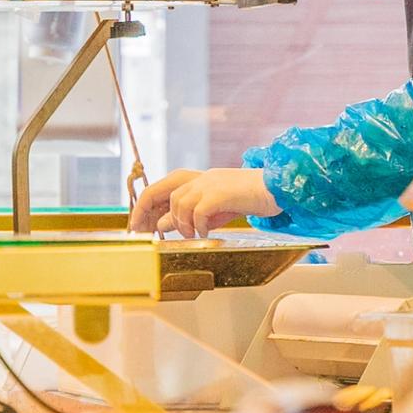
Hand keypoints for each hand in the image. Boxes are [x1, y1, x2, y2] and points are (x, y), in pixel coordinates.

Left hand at [130, 167, 279, 238]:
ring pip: (179, 203)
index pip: (161, 186)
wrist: (276, 189)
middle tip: (147, 232)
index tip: (136, 224)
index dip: (144, 205)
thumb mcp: (214, 208)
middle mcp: (201, 178)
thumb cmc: (248, 198)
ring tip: (192, 234)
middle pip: (163, 191)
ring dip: (181, 223)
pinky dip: (198, 225)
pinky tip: (206, 232)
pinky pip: (198, 211)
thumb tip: (162, 225)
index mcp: (199, 178)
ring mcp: (210, 183)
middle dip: (149, 212)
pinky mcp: (221, 193)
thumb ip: (189, 214)